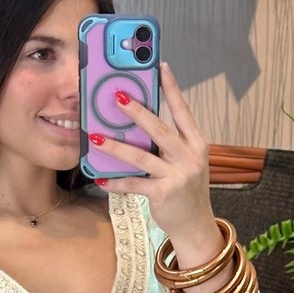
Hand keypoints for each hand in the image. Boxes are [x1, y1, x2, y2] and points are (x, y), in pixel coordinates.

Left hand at [94, 61, 221, 259]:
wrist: (197, 226)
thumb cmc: (188, 191)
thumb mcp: (187, 163)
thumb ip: (171, 145)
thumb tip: (143, 124)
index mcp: (196, 144)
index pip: (183, 111)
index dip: (172, 88)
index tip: (161, 66)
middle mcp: (189, 157)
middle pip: (159, 129)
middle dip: (137, 111)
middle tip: (118, 95)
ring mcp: (177, 176)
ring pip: (141, 157)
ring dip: (116, 147)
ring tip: (97, 137)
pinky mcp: (163, 194)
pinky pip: (134, 184)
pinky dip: (116, 182)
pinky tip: (101, 179)